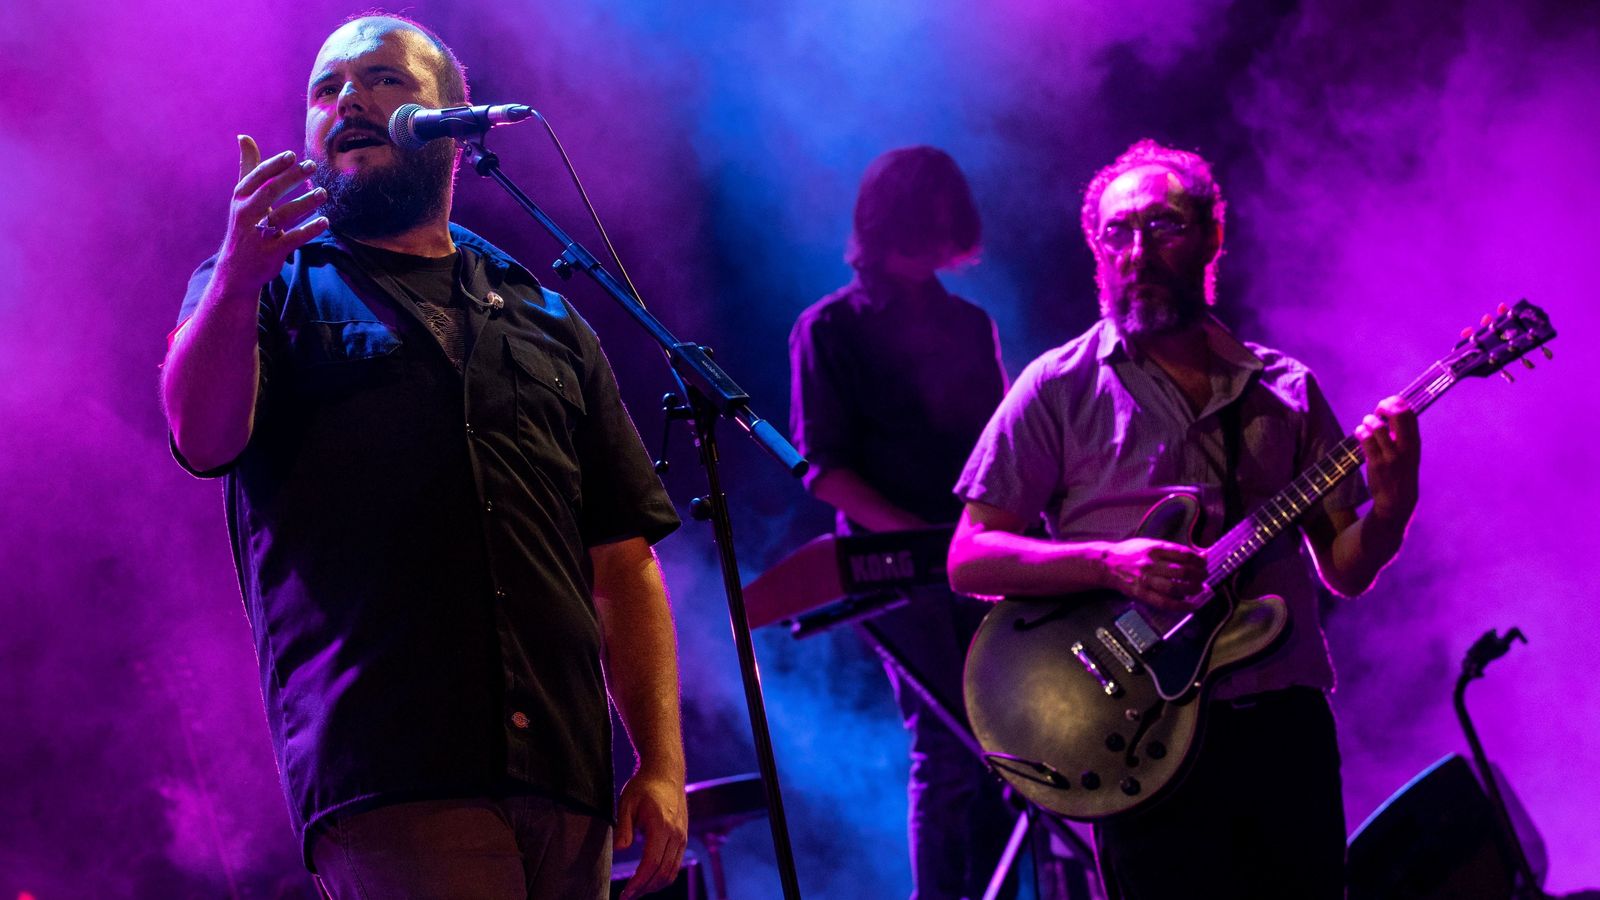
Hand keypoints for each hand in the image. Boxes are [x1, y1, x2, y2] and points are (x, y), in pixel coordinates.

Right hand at [213, 135, 328, 293]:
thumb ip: (249, 169)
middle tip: (312, 166)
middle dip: (290, 178)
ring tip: (323, 192)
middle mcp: (246, 215)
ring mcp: (257, 235)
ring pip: (282, 216)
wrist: (236, 269)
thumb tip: (244, 136)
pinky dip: (309, 230)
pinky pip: (292, 239)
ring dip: (304, 203)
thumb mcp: (242, 197)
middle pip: (269, 192)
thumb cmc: (244, 225)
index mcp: (240, 198)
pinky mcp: (270, 253)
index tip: (293, 155)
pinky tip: (325, 221)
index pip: (256, 178)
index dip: (274, 166)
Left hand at [614, 767, 686, 899]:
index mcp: (661, 826)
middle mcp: (676, 834)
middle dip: (645, 889)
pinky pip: (676, 864)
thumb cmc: (643, 786)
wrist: (666, 772)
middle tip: (628, 896)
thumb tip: (620, 850)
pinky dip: (664, 876)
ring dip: (655, 885)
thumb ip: (623, 827)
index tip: (625, 894)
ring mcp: (682, 836)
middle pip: (663, 872)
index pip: (651, 864)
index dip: (638, 883)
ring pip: (672, 871)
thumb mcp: (627, 803)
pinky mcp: (683, 837)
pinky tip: (649, 878)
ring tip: (637, 891)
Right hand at [1100, 538, 1207, 611]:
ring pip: (1176, 587)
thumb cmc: (1130, 553)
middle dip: (1199, 575)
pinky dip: (1181, 605)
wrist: (1107, 564)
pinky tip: (1191, 606)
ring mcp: (1146, 580)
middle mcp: (1151, 564)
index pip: (1184, 554)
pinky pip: (1164, 602)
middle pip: (1183, 571)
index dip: (1198, 560)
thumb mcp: (1150, 544)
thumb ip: (1173, 550)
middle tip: (1204, 576)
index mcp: (1154, 549)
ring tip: (1199, 589)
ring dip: (1192, 590)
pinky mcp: (1142, 593)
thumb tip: (1200, 555)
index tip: (1204, 563)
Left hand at [1355, 396, 1419, 523]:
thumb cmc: (1401, 472)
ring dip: (1369, 420)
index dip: (1398, 402)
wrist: (1397, 500)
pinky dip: (1360, 431)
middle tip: (1377, 410)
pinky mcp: (1376, 463)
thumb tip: (1391, 410)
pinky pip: (1366, 439)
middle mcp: (1405, 448)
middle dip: (1385, 406)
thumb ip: (1403, 434)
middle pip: (1398, 415)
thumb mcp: (1409, 453)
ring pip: (1378, 426)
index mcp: (1415, 443)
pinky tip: (1360, 432)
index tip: (1388, 402)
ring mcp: (1391, 456)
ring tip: (1366, 423)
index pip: (1410, 414)